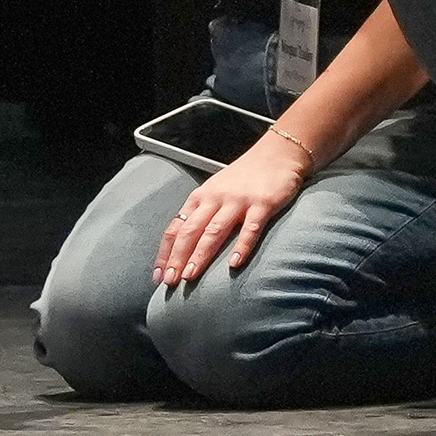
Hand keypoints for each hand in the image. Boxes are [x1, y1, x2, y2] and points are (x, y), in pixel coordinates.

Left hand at [154, 136, 307, 285]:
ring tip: (191, 276)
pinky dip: (241, 246)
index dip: (165, 253)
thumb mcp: (216, 191)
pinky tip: (234, 264)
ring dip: (200, 255)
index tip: (157, 276)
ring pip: (214, 230)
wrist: (277, 153)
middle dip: (177, 257)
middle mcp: (215, 198)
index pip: (176, 227)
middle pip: (190, 231)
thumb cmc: (244, 177)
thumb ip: (202, 214)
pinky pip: (250, 228)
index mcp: (201, 197)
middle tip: (170, 282)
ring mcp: (238, 201)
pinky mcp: (262, 203)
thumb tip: (184, 247)